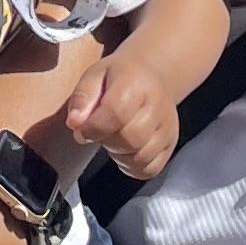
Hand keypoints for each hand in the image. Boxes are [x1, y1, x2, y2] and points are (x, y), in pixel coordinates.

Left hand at [59, 60, 181, 181]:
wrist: (153, 75)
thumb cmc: (120, 76)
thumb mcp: (94, 75)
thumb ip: (82, 97)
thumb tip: (75, 123)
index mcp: (136, 83)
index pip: (116, 114)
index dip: (93, 127)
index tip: (82, 128)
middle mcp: (158, 107)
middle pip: (130, 139)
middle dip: (106, 140)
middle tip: (99, 130)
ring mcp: (168, 128)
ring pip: (139, 158)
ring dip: (118, 154)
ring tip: (114, 135)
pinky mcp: (171, 145)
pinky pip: (148, 169)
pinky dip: (131, 165)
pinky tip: (125, 148)